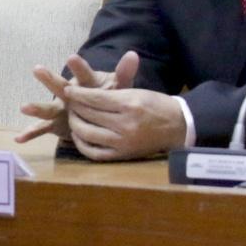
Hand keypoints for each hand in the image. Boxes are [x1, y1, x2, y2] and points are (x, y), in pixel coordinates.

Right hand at [15, 51, 140, 141]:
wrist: (93, 110)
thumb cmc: (106, 96)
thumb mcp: (118, 86)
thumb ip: (124, 72)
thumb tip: (133, 54)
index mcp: (85, 84)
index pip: (83, 74)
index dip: (78, 67)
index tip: (72, 57)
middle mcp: (68, 94)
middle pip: (59, 87)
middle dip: (49, 79)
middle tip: (38, 69)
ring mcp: (59, 109)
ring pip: (47, 108)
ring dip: (36, 107)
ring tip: (23, 107)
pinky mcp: (54, 123)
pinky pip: (42, 128)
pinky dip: (31, 133)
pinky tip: (19, 138)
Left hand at [55, 84, 187, 160]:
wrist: (178, 126)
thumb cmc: (155, 105)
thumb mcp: (137, 91)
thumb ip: (111, 91)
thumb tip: (82, 90)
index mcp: (130, 104)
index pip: (95, 98)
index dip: (78, 94)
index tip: (67, 90)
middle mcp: (126, 124)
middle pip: (89, 115)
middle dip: (74, 107)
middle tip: (68, 102)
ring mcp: (123, 143)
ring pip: (87, 134)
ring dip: (74, 124)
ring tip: (72, 117)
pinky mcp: (123, 156)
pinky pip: (94, 153)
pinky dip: (82, 144)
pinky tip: (78, 135)